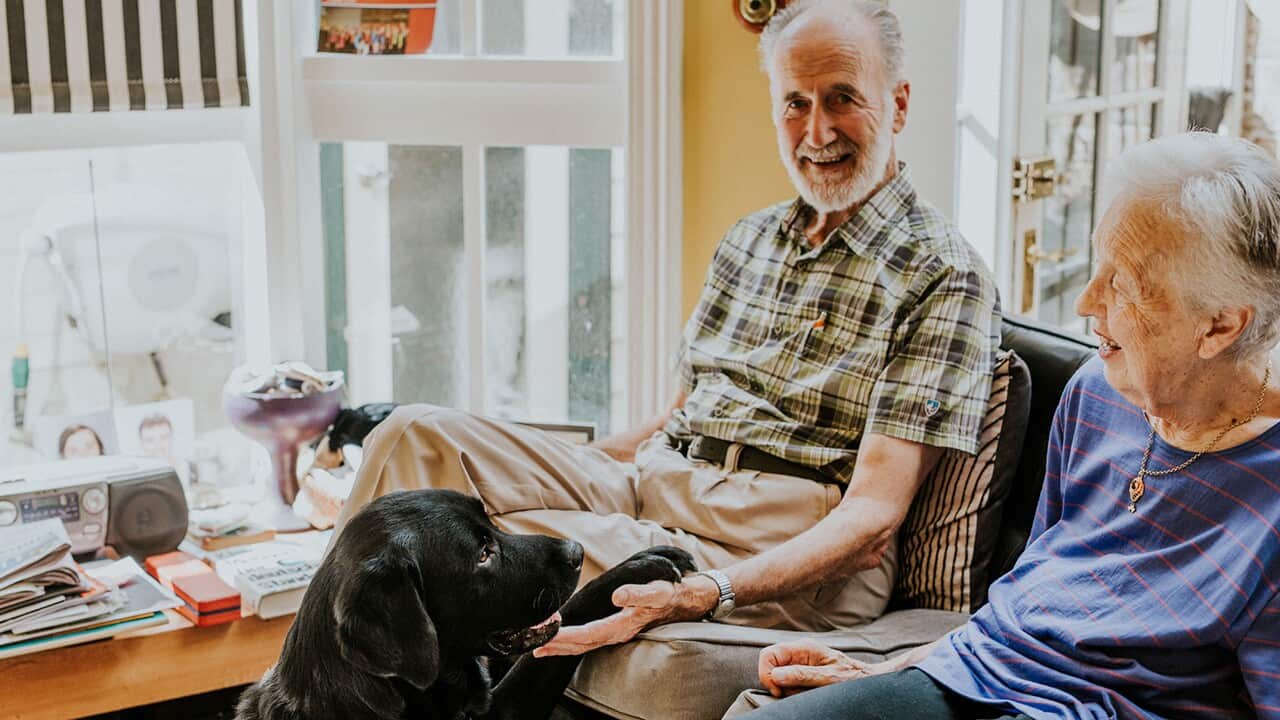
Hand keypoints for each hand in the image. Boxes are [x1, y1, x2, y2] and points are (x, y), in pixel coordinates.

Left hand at [532, 574, 716, 657]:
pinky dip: (574, 638)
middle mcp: (617, 633)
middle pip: (581, 644)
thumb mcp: (658, 591)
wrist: (686, 600)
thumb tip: (618, 596)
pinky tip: (564, 637)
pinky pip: (590, 637)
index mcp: (622, 626)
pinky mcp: (617, 627)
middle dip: (557, 646)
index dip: (565, 637)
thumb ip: (638, 594)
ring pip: (584, 644)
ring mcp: (616, 632)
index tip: (545, 639)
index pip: (587, 636)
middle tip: (532, 647)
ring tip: (541, 646)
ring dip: (563, 644)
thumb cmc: (671, 594)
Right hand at [758, 639, 878, 696]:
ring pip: (778, 676)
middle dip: (778, 683)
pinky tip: (806, 692)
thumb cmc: (853, 677)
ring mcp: (800, 662)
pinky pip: (788, 682)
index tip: (778, 690)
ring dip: (787, 688)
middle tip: (794, 692)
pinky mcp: (803, 672)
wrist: (868, 680)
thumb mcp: (829, 677)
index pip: (768, 654)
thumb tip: (776, 675)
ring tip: (805, 692)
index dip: (766, 673)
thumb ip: (802, 675)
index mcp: (804, 647)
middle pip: (771, 665)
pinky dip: (792, 691)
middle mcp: (799, 652)